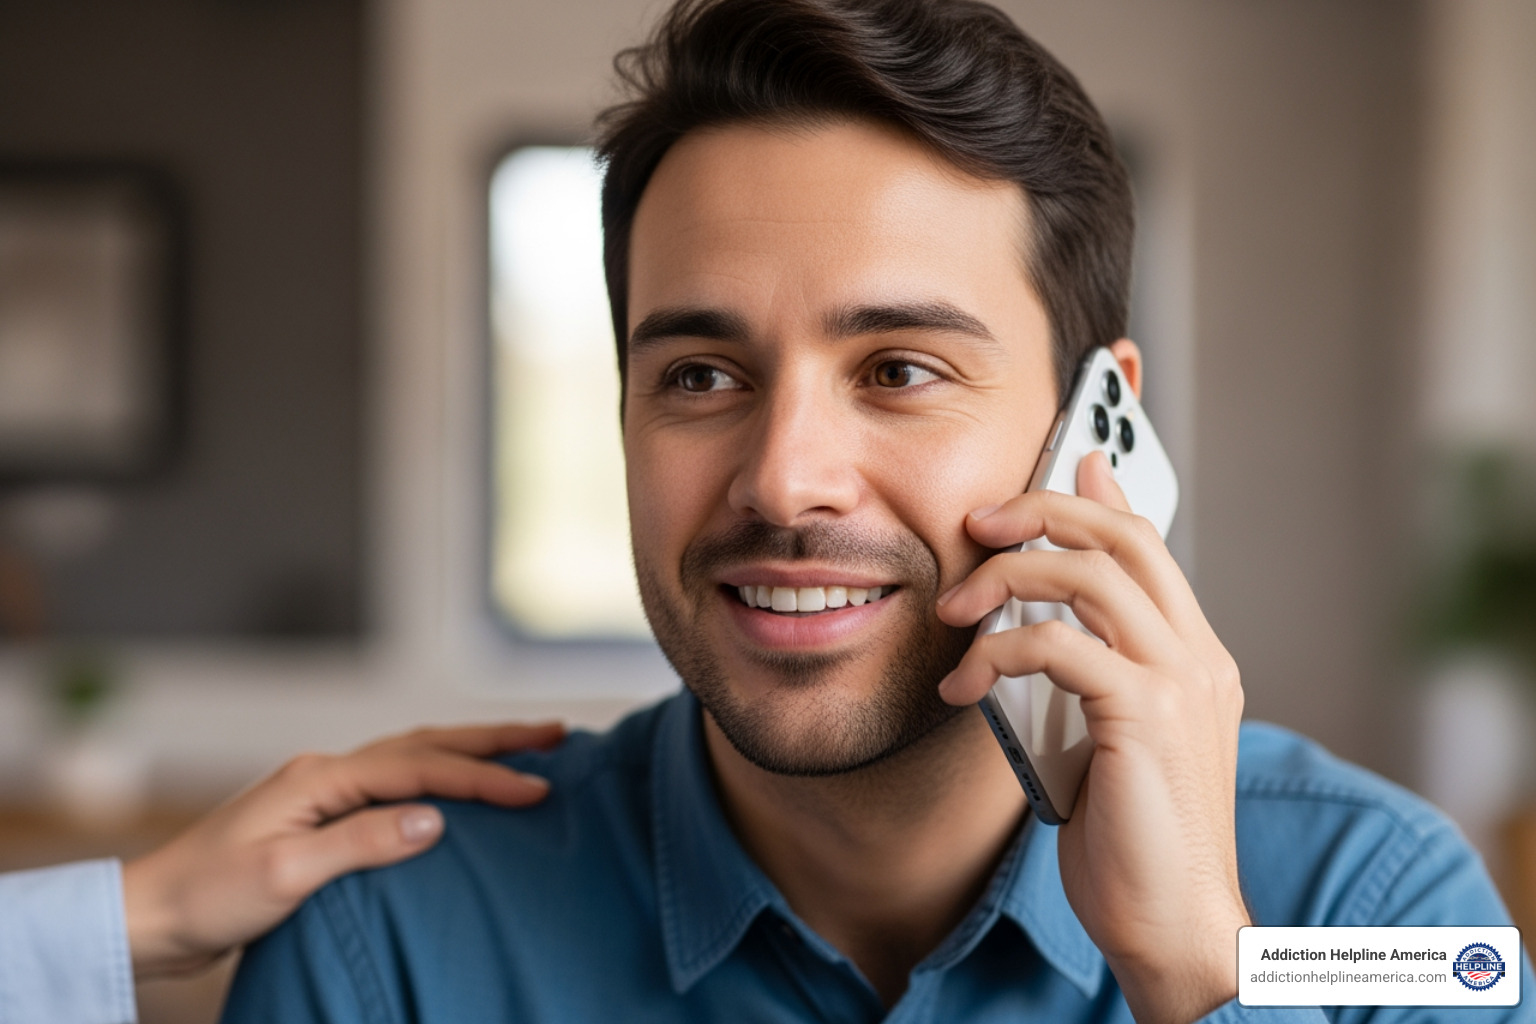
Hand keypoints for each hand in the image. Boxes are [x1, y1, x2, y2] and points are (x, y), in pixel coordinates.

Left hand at [122, 721, 564, 977]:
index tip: (538, 789)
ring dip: (470, 751)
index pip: (422, 769)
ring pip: (413, 756)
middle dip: (493, 740)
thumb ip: (362, 842)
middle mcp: (326, 772)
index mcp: (322, 778)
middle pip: (426, 744)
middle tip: (556, 734)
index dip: (484, 778)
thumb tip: (436, 818)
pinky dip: (439, 775)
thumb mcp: (286, 876)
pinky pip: (396, 782)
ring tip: (524, 748)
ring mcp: (322, 791)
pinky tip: (458, 788)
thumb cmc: (208, 898)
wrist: (148, 916)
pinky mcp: (320, 818)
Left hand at [936, 452, 1247, 1023]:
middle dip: (1039, 512)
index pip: (1146, 544)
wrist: (1171, 922)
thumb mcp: (1106, 736)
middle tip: (976, 525)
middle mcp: (1199, 657)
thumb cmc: (1130, 836)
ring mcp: (1179, 681)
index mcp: (1195, 656)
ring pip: (1088, 575)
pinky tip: (963, 687)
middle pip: (1121, 536)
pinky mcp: (1144, 714)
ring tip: (953, 611)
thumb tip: (1049, 617)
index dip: (1091, 498)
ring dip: (1005, 578)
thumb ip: (1087, 668)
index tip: (1044, 476)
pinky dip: (997, 651)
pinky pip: (1058, 644)